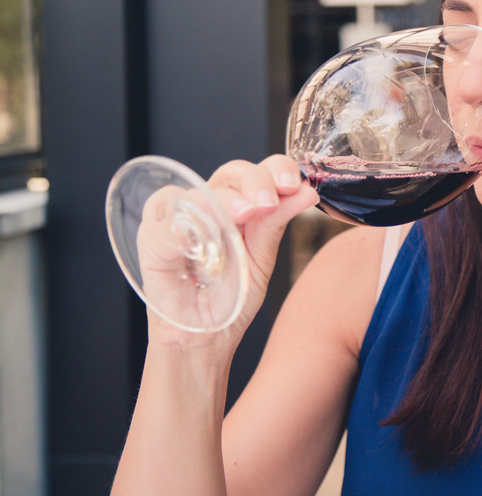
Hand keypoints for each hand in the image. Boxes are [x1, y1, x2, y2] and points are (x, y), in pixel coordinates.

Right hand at [140, 155, 317, 350]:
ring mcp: (177, 219)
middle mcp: (208, 204)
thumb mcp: (262, 257)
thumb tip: (308, 191)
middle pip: (230, 172)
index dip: (276, 169)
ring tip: (245, 214)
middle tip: (268, 203)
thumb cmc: (232, 294)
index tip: (292, 184)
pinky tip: (203, 234)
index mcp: (239, 203)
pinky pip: (163, 221)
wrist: (207, 336)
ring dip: (223, 199)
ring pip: (198, 190)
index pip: (258, 171)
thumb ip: (277, 222)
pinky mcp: (151, 241)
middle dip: (254, 182)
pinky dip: (185, 223)